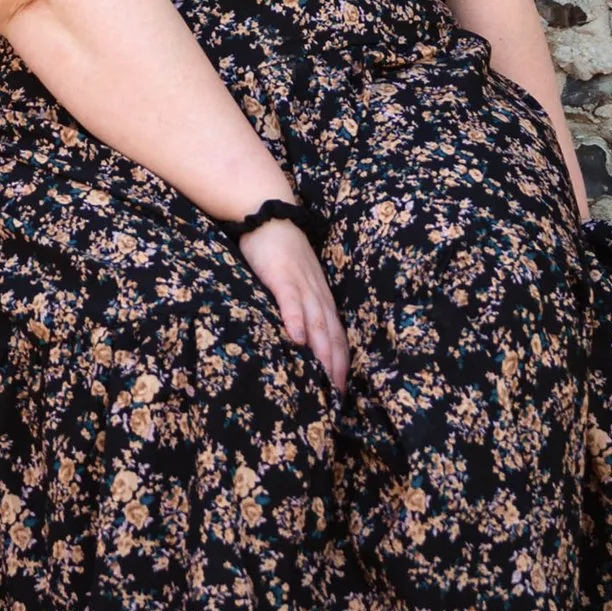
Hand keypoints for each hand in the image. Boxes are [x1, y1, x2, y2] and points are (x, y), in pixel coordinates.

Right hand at [240, 214, 349, 392]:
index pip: (338, 335)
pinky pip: (291, 300)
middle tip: (338, 396)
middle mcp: (317, 293)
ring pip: (318, 322)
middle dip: (337, 366)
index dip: (342, 363)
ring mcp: (301, 283)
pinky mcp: (281, 275)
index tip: (343, 391)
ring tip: (326, 378)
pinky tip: (297, 339)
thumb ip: (301, 304)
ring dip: (323, 352)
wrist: (269, 214)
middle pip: (333, 334)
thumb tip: (302, 337)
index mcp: (321, 296)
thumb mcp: (296, 280)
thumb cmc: (281, 250)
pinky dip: (296, 319)